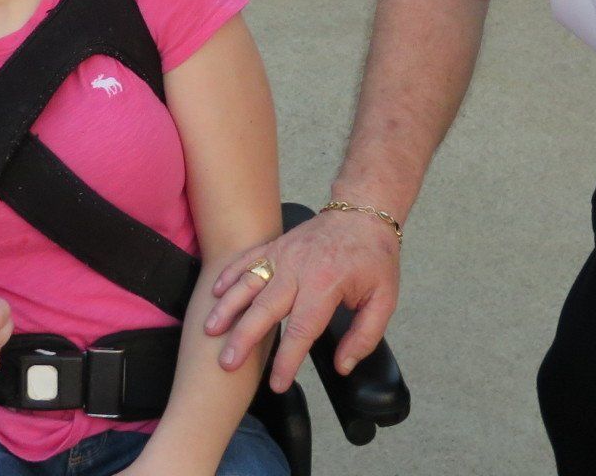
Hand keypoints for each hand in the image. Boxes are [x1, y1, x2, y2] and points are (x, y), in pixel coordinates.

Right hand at [204, 208, 400, 394]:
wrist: (363, 211)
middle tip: (227, 363)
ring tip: (210, 330)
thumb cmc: (373, 257)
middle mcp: (298, 269)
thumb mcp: (385, 299)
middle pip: (265, 308)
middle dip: (244, 338)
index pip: (303, 329)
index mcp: (326, 284)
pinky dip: (229, 274)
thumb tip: (342, 365)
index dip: (288, 360)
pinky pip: (247, 259)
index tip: (276, 384)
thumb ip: (365, 336)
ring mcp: (283, 254)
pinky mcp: (276, 245)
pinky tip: (214, 292)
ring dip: (228, 307)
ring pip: (249, 283)